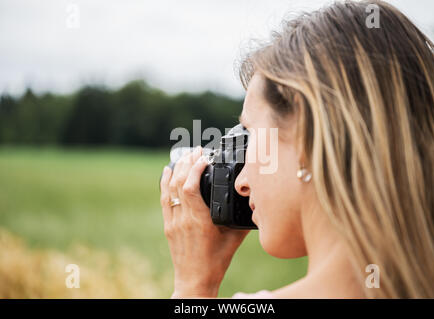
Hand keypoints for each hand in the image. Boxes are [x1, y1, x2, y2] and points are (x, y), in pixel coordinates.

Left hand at [160, 146, 249, 297]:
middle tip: (196, 150)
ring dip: (176, 169)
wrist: (195, 280)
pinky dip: (165, 182)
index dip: (194, 168)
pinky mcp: (169, 226)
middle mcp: (183, 219)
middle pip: (178, 183)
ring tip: (185, 155)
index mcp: (200, 221)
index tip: (205, 158)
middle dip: (186, 163)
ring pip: (169, 189)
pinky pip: (164, 199)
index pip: (190, 187)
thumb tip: (254, 202)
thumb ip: (242, 219)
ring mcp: (173, 222)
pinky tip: (167, 170)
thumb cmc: (217, 261)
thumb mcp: (235, 239)